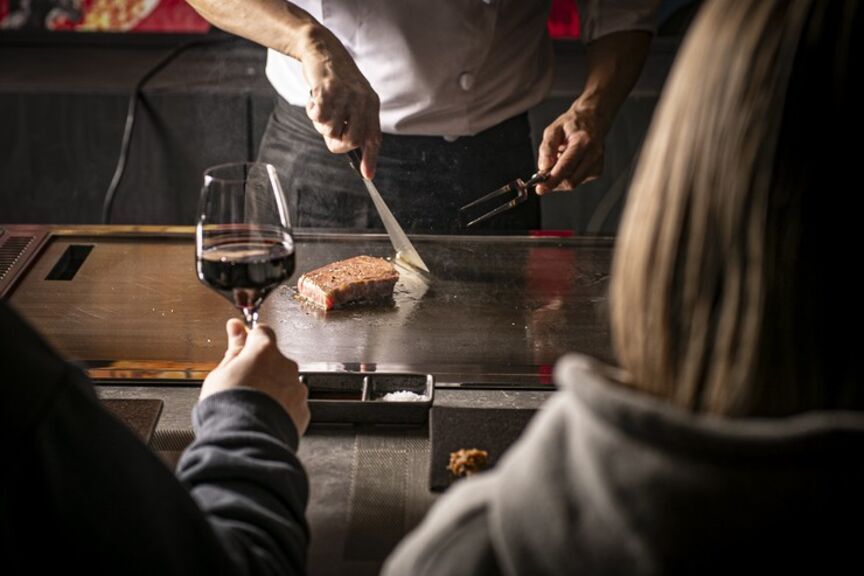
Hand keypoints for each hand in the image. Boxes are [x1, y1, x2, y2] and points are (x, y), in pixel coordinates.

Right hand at [201, 319, 309, 434]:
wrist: (244, 441)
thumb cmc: (228, 407)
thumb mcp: (221, 373)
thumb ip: (234, 349)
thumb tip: (236, 327)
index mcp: (264, 352)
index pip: (262, 332)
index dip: (251, 340)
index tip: (242, 346)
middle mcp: (286, 366)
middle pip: (274, 359)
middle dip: (262, 368)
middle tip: (242, 385)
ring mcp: (297, 388)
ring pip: (285, 382)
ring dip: (273, 388)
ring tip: (253, 405)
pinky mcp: (303, 410)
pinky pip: (291, 403)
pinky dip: (281, 408)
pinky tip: (264, 417)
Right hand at [301, 26, 380, 178]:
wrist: (323, 50)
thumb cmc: (337, 80)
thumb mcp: (353, 99)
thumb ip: (355, 122)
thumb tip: (350, 150)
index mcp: (371, 104)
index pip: (373, 137)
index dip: (370, 158)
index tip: (368, 175)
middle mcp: (361, 100)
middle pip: (351, 140)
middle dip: (336, 142)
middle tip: (329, 131)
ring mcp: (344, 95)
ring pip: (330, 130)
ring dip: (321, 123)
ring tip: (322, 106)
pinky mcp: (326, 90)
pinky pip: (318, 117)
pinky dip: (312, 112)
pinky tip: (314, 99)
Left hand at [535, 101, 605, 194]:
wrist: (593, 120)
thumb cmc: (572, 124)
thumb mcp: (553, 129)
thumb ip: (547, 148)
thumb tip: (543, 168)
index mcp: (583, 142)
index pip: (566, 166)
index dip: (552, 180)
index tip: (540, 188)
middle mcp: (593, 154)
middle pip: (571, 181)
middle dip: (554, 182)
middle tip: (542, 175)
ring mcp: (597, 164)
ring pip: (573, 183)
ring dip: (561, 177)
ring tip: (560, 159)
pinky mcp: (597, 171)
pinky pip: (577, 180)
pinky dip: (568, 175)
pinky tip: (569, 162)